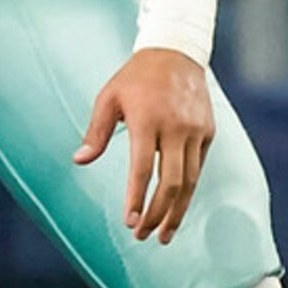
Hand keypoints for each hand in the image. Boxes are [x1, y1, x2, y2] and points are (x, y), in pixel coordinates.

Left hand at [73, 48, 214, 243]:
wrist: (176, 52)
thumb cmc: (135, 77)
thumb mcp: (108, 98)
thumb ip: (96, 132)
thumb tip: (80, 161)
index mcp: (148, 121)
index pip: (143, 169)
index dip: (137, 198)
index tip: (130, 222)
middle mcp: (176, 128)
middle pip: (172, 184)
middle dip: (157, 215)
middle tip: (144, 236)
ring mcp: (196, 131)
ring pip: (190, 181)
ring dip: (177, 211)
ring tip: (164, 234)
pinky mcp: (208, 132)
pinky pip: (198, 167)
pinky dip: (188, 190)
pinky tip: (176, 207)